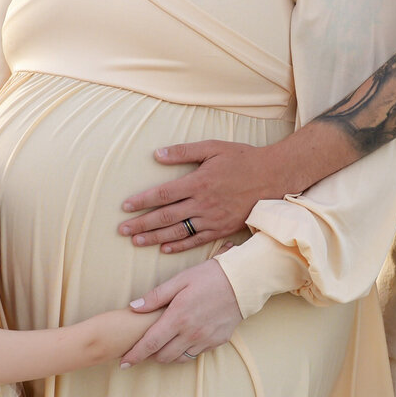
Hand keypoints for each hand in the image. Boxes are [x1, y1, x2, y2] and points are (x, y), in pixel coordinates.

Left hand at [119, 140, 281, 253]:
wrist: (273, 177)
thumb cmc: (243, 159)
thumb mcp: (214, 147)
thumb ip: (184, 151)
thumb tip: (156, 154)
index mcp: (198, 182)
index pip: (163, 194)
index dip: (142, 201)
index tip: (125, 207)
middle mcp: (203, 203)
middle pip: (165, 217)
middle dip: (142, 224)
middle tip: (122, 231)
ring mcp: (212, 219)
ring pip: (178, 232)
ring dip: (155, 238)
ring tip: (136, 242)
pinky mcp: (221, 229)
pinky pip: (196, 241)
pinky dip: (179, 246)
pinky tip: (164, 249)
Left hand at [120, 258, 240, 366]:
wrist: (244, 281)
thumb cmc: (210, 276)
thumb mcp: (180, 280)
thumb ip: (156, 296)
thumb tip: (133, 308)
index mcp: (178, 317)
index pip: (150, 343)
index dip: (134, 355)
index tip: (123, 363)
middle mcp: (191, 333)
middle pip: (162, 356)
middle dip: (150, 355)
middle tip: (144, 347)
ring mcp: (205, 340)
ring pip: (178, 359)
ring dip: (167, 355)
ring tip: (163, 344)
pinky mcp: (217, 342)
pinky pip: (195, 354)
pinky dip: (184, 351)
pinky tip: (183, 340)